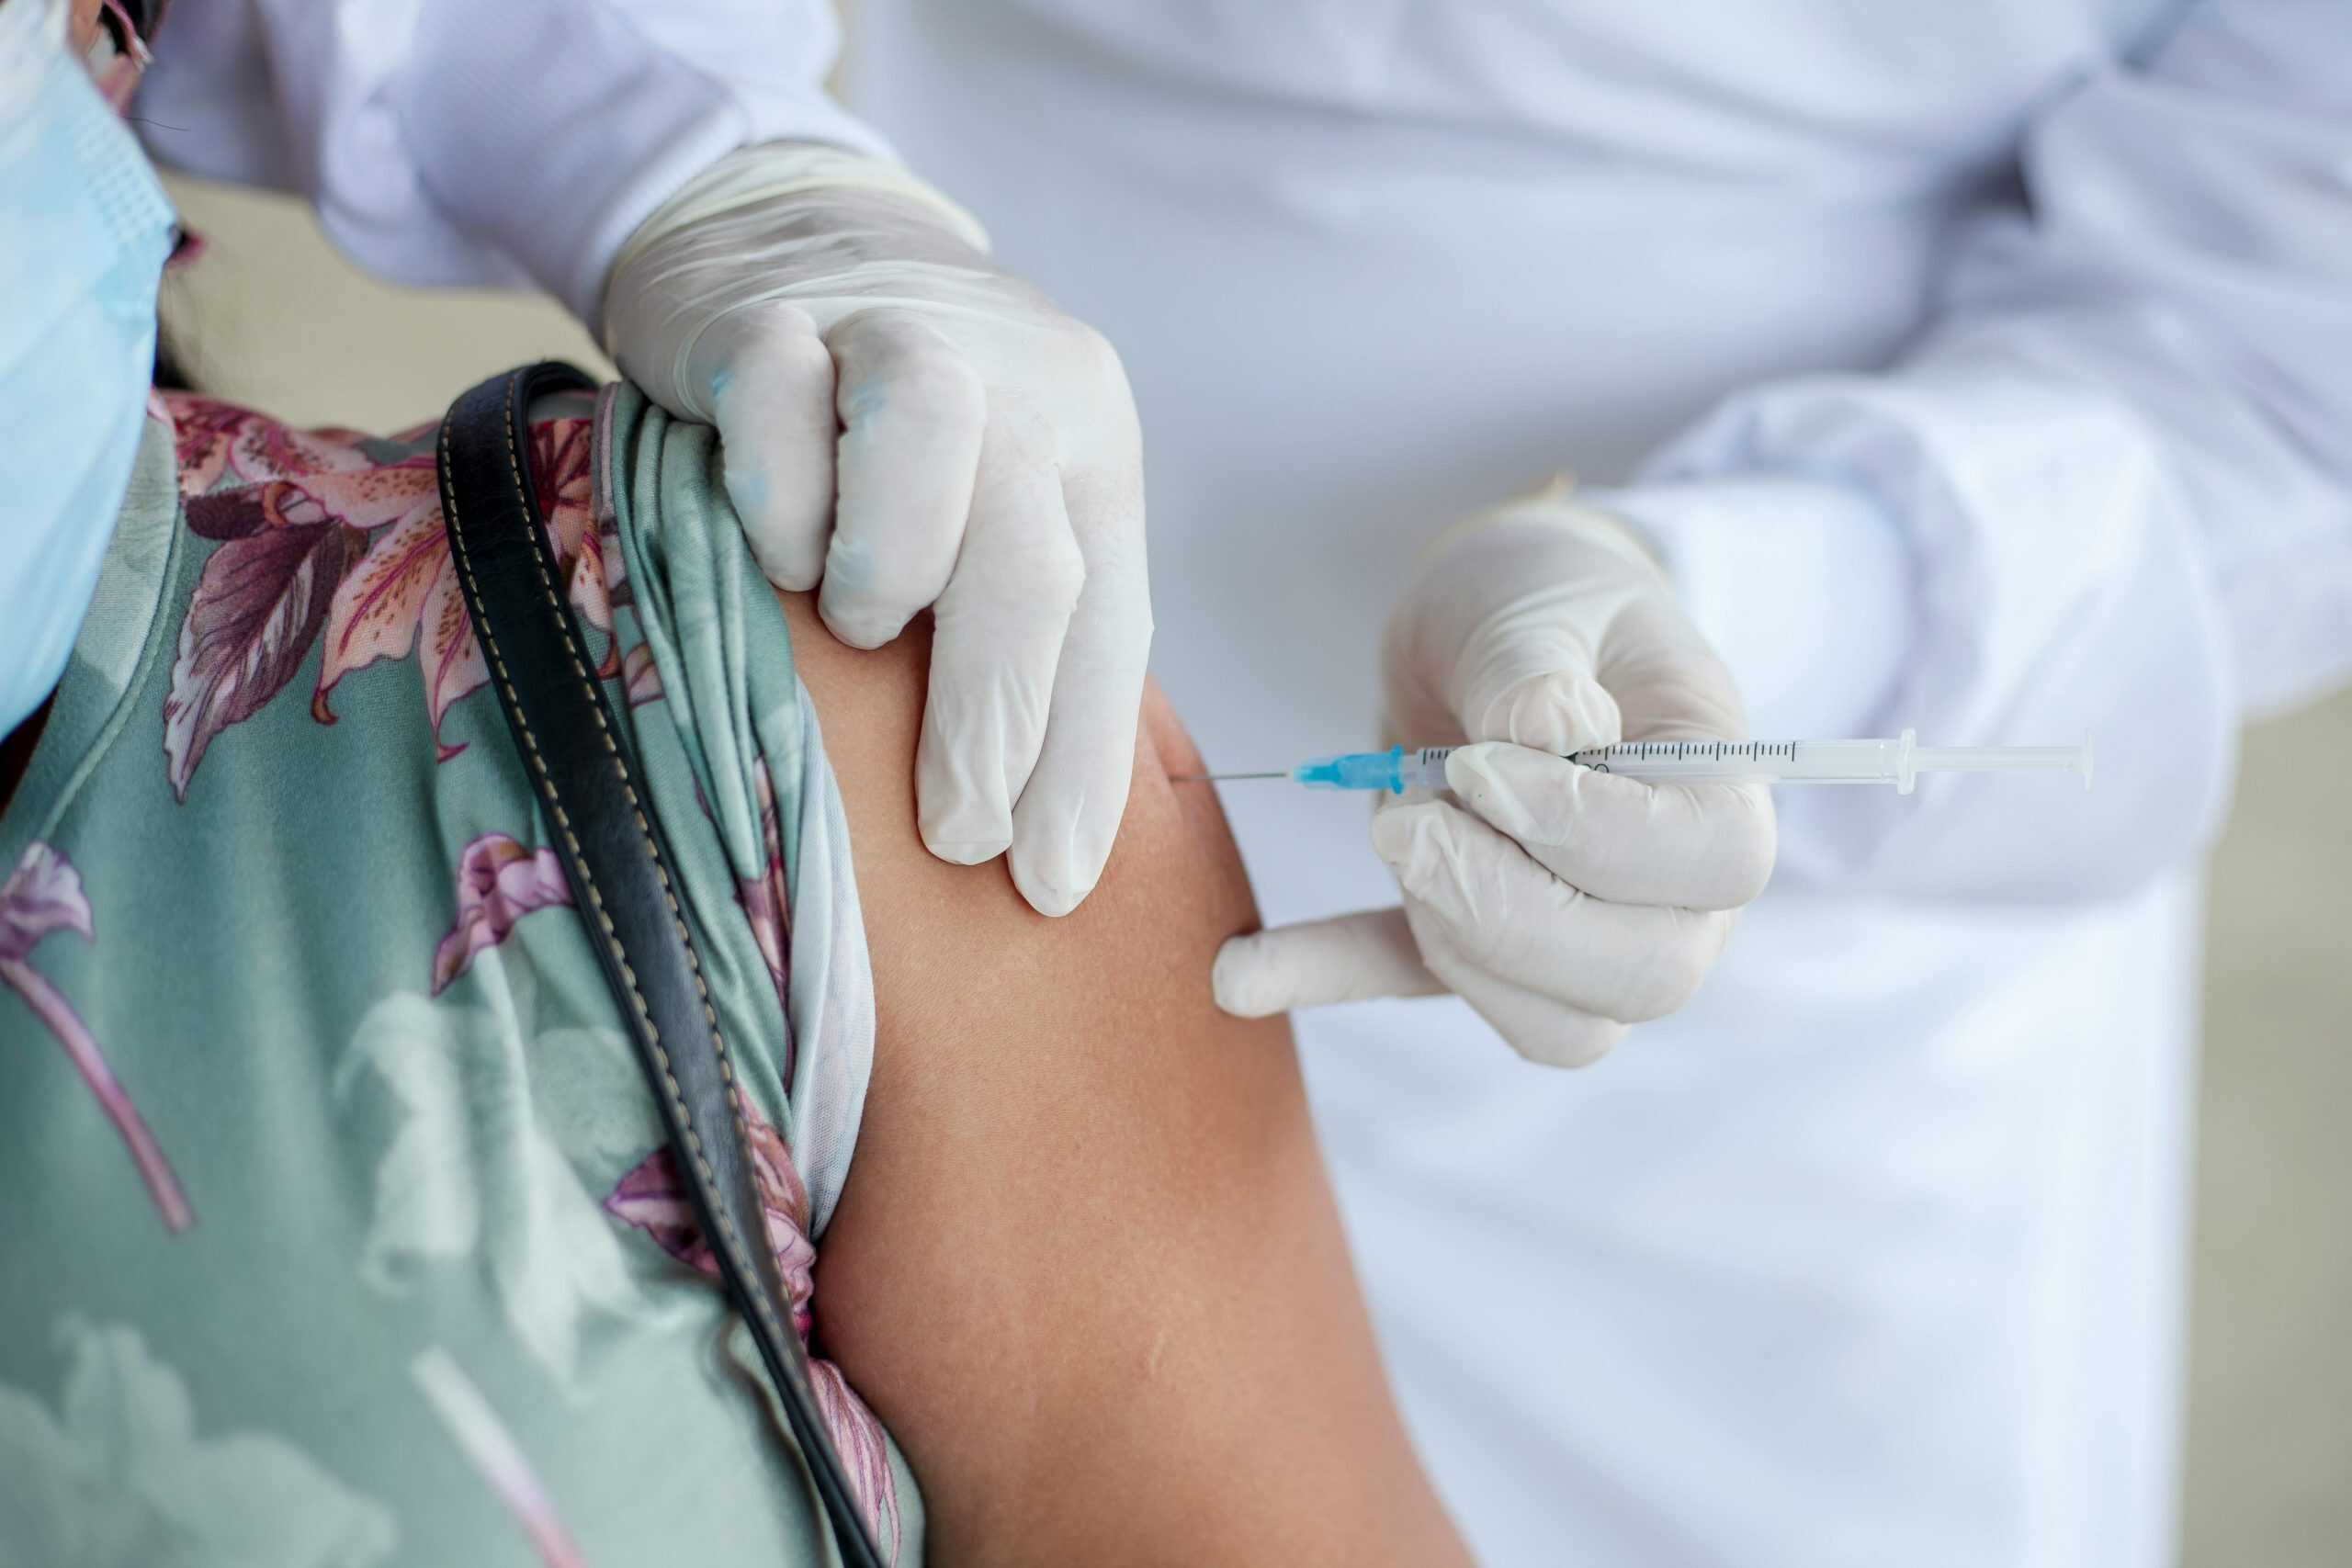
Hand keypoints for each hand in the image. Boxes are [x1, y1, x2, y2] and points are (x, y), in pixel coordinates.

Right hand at [601, 143, 1149, 917]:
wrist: (788, 228)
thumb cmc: (897, 431)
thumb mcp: (996, 503)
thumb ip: (1023, 622)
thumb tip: (1031, 834)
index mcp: (1091, 446)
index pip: (1110, 624)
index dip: (1085, 764)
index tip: (1054, 885)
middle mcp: (1020, 383)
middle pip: (1031, 563)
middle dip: (998, 724)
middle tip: (957, 835)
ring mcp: (896, 332)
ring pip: (926, 452)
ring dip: (890, 576)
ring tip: (857, 629)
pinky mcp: (770, 315)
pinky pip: (779, 410)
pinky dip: (778, 500)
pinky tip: (771, 542)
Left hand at [1213, 493, 1776, 1065]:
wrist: (1499, 625)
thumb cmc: (1545, 601)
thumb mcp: (1537, 600)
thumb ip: (1537, 668)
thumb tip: (1548, 736)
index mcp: (1718, 788)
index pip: (1716, 864)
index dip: (1597, 834)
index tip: (1482, 765)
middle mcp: (1676, 893)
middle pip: (1642, 976)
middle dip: (1506, 910)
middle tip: (1406, 819)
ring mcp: (1587, 939)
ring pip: (1555, 1025)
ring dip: (1448, 942)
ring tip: (1390, 824)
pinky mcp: (1482, 948)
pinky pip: (1419, 991)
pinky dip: (1330, 978)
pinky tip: (1240, 973)